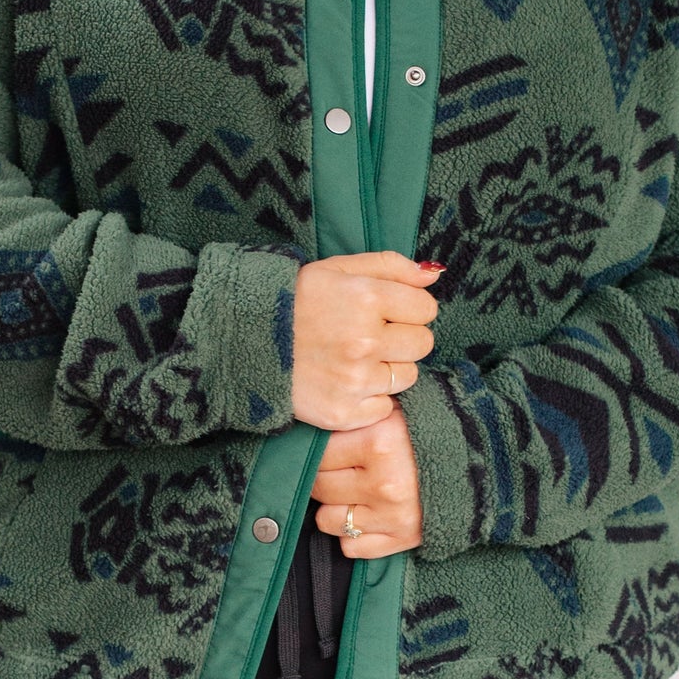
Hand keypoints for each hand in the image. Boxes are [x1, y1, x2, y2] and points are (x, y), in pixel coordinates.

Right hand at [290, 252, 440, 430]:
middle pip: (422, 343)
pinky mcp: (342, 413)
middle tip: (371, 335)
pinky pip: (384, 408)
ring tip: (355, 358)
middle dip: (403, 337)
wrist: (244, 340)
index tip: (386, 310)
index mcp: (366, 298)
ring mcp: (354, 380)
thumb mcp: (338, 268)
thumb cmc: (295, 300)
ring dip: (388, 368)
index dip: (409, 307)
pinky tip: (346, 382)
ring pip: (407, 377)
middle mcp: (363, 341)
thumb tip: (434, 273)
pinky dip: (371, 399)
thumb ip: (391, 265)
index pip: (426, 308)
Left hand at [311, 404, 423, 557]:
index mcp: (379, 442)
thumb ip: (356, 420)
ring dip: (336, 508)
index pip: (318, 453)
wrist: (481, 463)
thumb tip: (311, 432)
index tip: (332, 449)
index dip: (320, 451)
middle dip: (326, 478)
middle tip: (343, 470)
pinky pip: (351, 546)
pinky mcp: (402, 538)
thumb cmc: (430, 433)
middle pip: (320, 486)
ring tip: (354, 494)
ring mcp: (392, 515)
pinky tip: (368, 515)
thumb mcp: (394, 412)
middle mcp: (383, 482)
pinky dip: (353, 534)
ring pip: (328, 520)